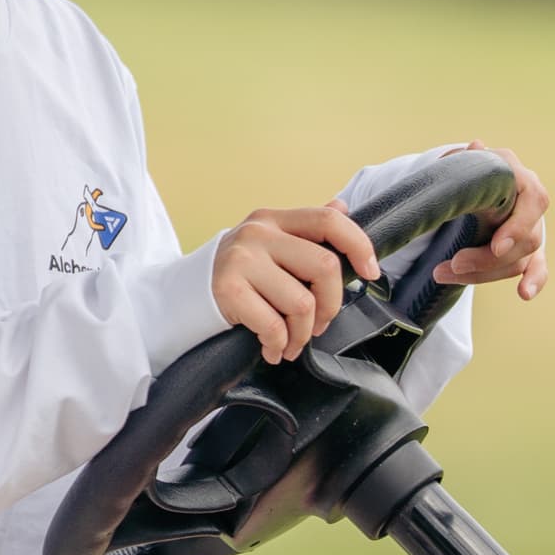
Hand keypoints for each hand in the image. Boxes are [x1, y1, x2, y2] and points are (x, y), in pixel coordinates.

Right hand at [211, 205, 378, 365]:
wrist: (185, 293)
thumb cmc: (240, 272)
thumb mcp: (270, 243)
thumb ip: (305, 229)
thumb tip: (342, 205)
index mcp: (275, 219)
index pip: (329, 221)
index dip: (359, 245)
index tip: (370, 273)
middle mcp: (259, 233)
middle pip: (324, 267)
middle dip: (330, 306)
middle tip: (320, 325)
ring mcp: (242, 259)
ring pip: (302, 303)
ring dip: (302, 334)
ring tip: (291, 342)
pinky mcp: (228, 288)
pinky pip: (273, 325)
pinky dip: (278, 345)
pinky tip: (272, 349)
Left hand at [427, 143, 550, 300]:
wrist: (474, 184)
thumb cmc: (471, 172)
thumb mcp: (468, 163)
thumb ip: (469, 159)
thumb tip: (477, 145)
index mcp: (521, 179)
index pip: (533, 203)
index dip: (517, 227)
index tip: (496, 247)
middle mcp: (532, 204)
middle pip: (524, 240)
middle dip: (486, 258)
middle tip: (452, 263)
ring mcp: (532, 228)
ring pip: (520, 259)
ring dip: (483, 273)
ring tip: (444, 273)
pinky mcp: (528, 250)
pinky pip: (538, 268)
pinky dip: (533, 281)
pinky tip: (524, 294)